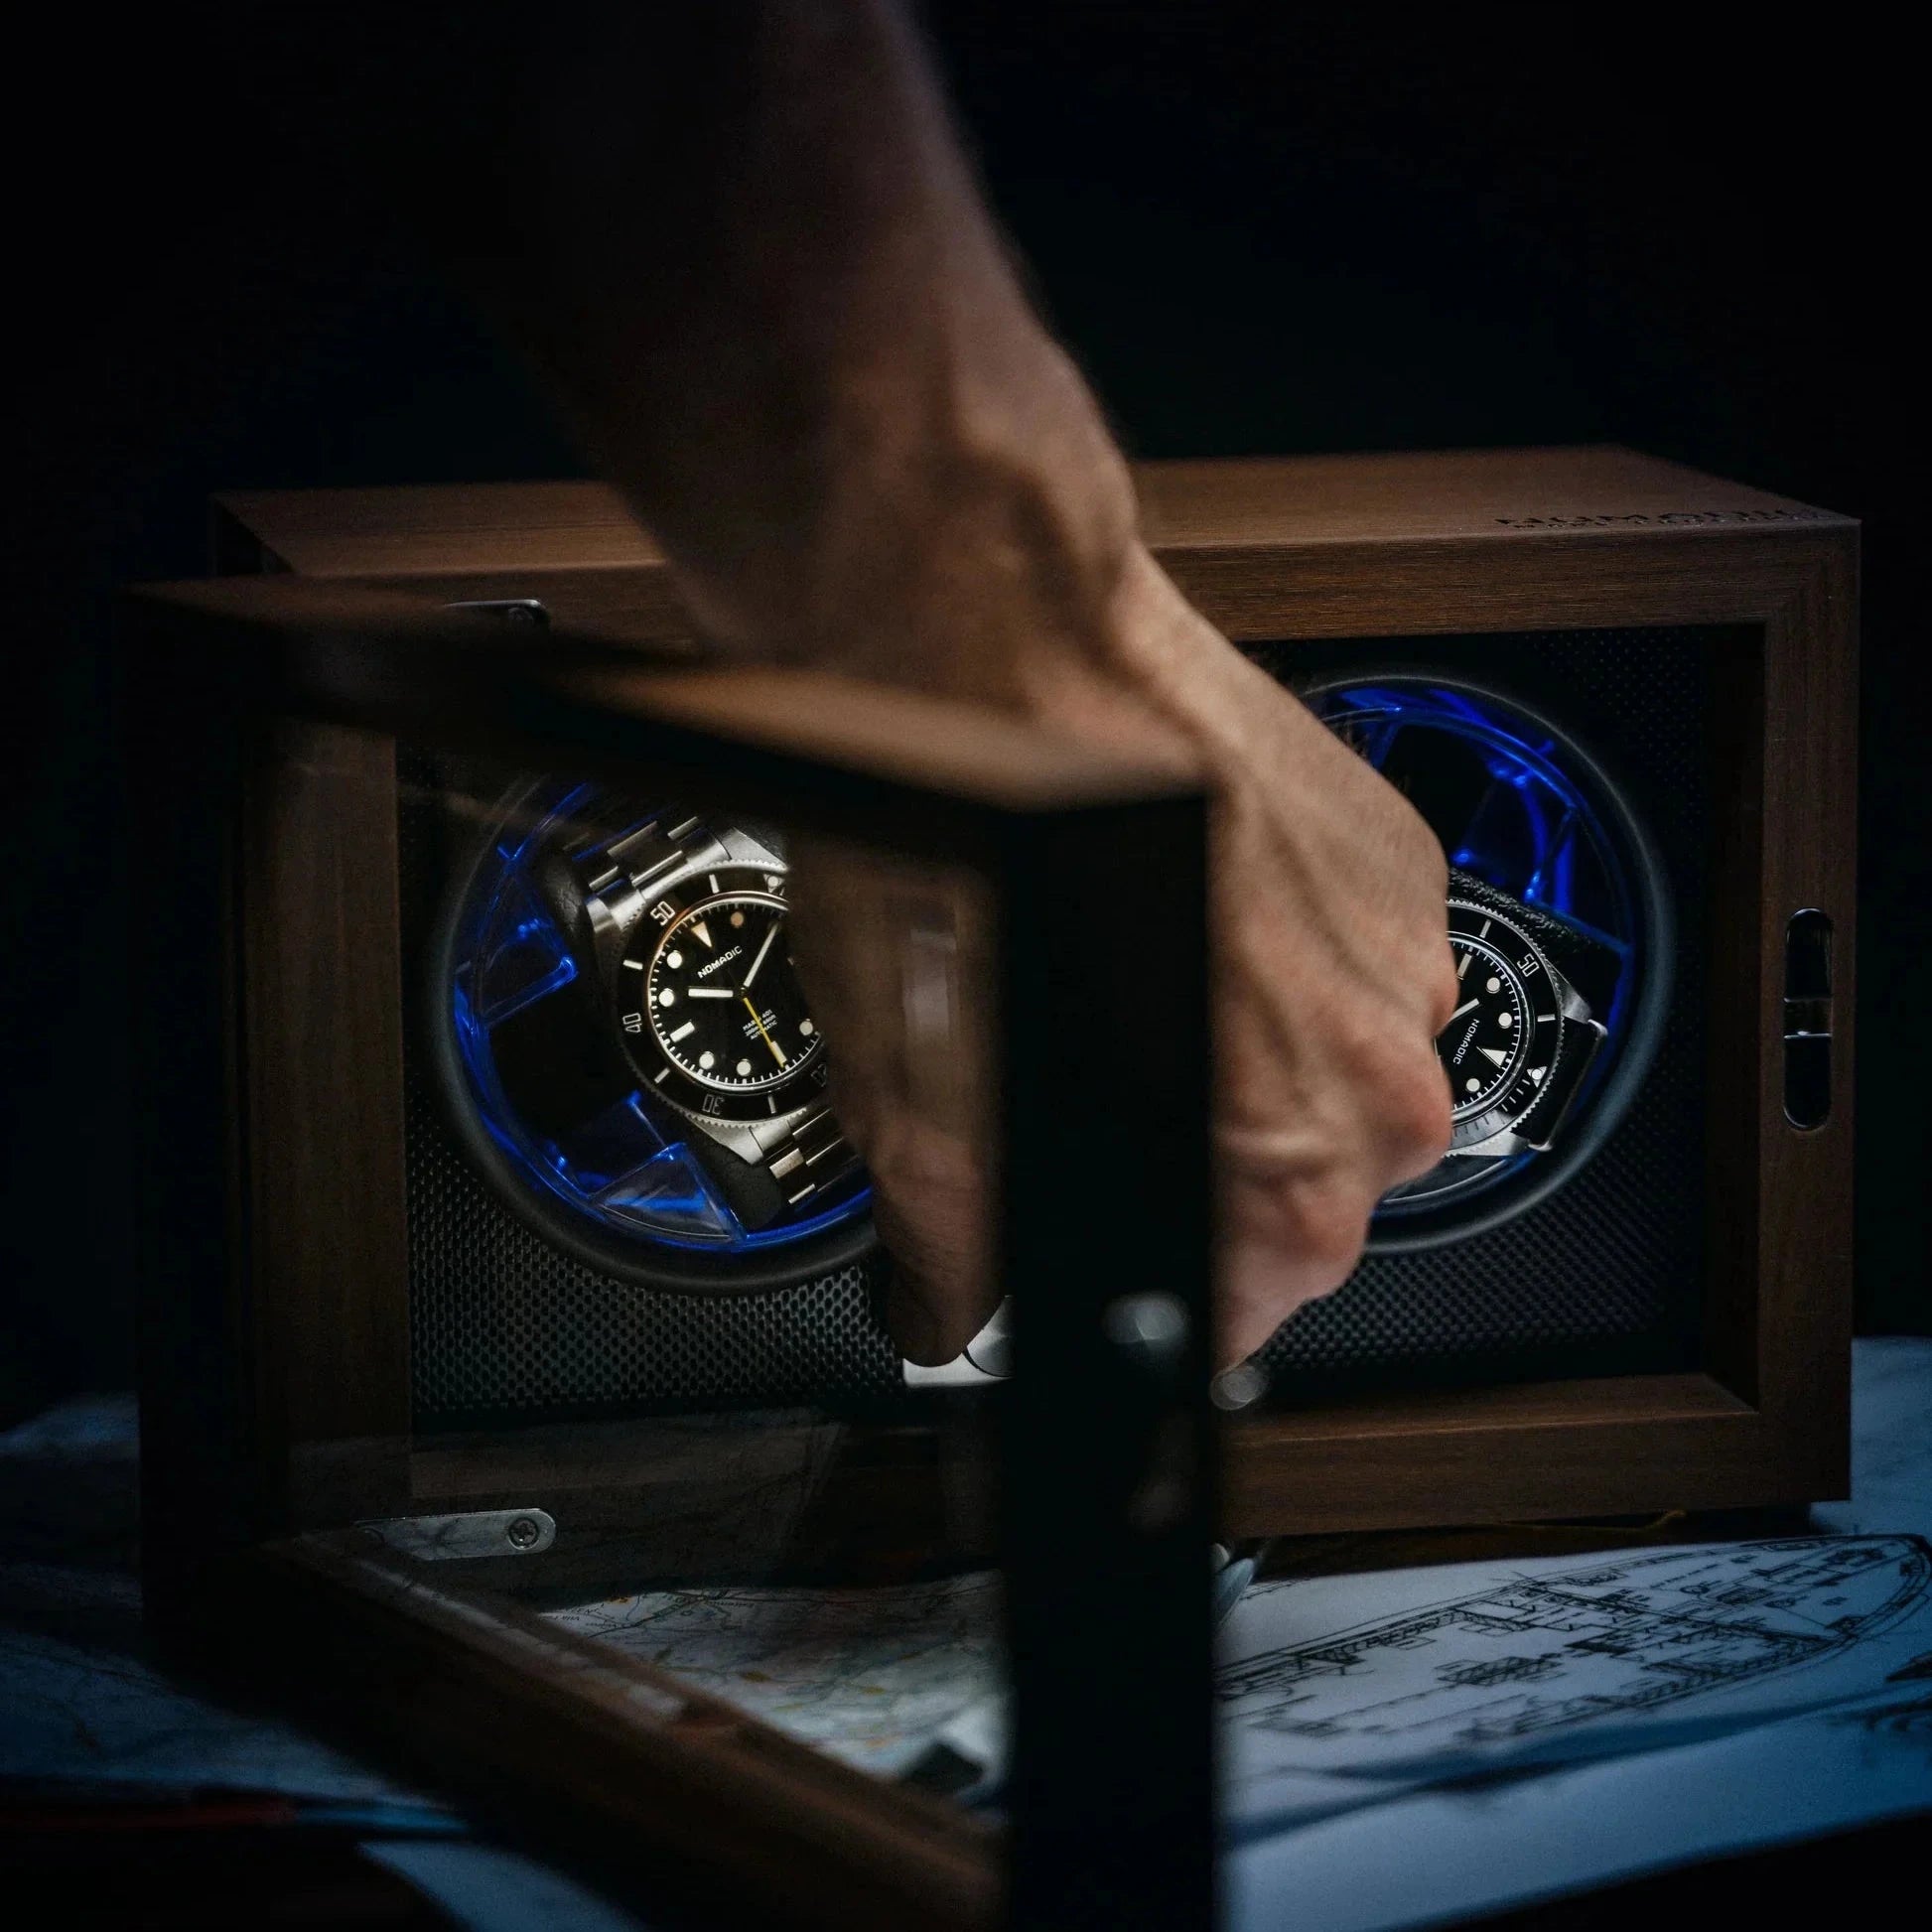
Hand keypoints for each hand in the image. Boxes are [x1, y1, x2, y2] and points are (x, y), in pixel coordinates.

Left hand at [789, 530, 1456, 1368]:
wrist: (1000, 634)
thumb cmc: (966, 839)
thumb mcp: (915, 1095)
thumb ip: (959, 1242)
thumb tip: (953, 1302)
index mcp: (1286, 1173)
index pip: (1241, 1312)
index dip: (1151, 1283)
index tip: (1108, 1240)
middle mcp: (1379, 1078)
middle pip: (1301, 1201)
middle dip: (1200, 1168)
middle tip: (1094, 1083)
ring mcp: (1405, 960)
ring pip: (1335, 1079)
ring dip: (1250, 1057)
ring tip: (1136, 976)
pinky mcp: (1399, 863)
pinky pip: (1353, 970)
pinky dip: (1280, 961)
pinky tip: (1185, 909)